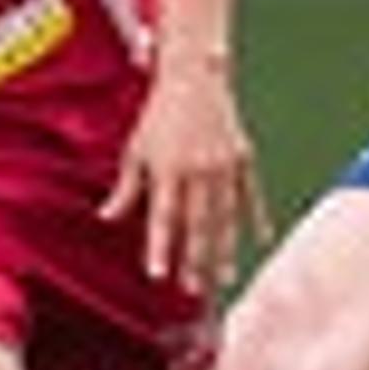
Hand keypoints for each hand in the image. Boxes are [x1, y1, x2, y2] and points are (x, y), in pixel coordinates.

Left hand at [102, 57, 266, 296]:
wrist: (195, 78)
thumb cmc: (159, 116)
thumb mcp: (135, 150)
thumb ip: (126, 188)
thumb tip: (106, 219)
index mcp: (168, 169)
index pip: (163, 217)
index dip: (159, 247)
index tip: (158, 275)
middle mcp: (198, 170)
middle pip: (198, 225)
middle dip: (196, 260)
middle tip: (196, 291)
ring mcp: (224, 166)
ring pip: (225, 217)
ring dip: (224, 249)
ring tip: (225, 278)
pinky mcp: (243, 158)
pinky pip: (251, 196)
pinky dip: (257, 218)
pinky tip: (262, 241)